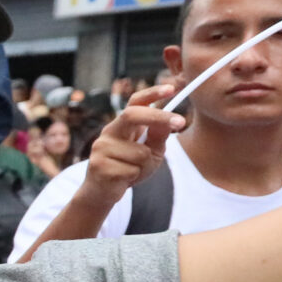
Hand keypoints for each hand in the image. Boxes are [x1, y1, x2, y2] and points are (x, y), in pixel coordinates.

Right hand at [78, 84, 185, 199]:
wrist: (101, 192)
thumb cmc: (127, 168)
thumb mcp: (150, 151)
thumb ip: (158, 136)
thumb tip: (171, 119)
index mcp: (122, 126)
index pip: (135, 103)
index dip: (152, 93)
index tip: (172, 89)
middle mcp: (109, 133)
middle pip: (132, 115)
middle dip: (159, 117)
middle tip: (181, 122)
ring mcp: (102, 148)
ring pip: (140, 152)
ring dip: (145, 166)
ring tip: (133, 171)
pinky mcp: (100, 166)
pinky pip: (133, 169)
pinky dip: (135, 176)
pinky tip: (124, 179)